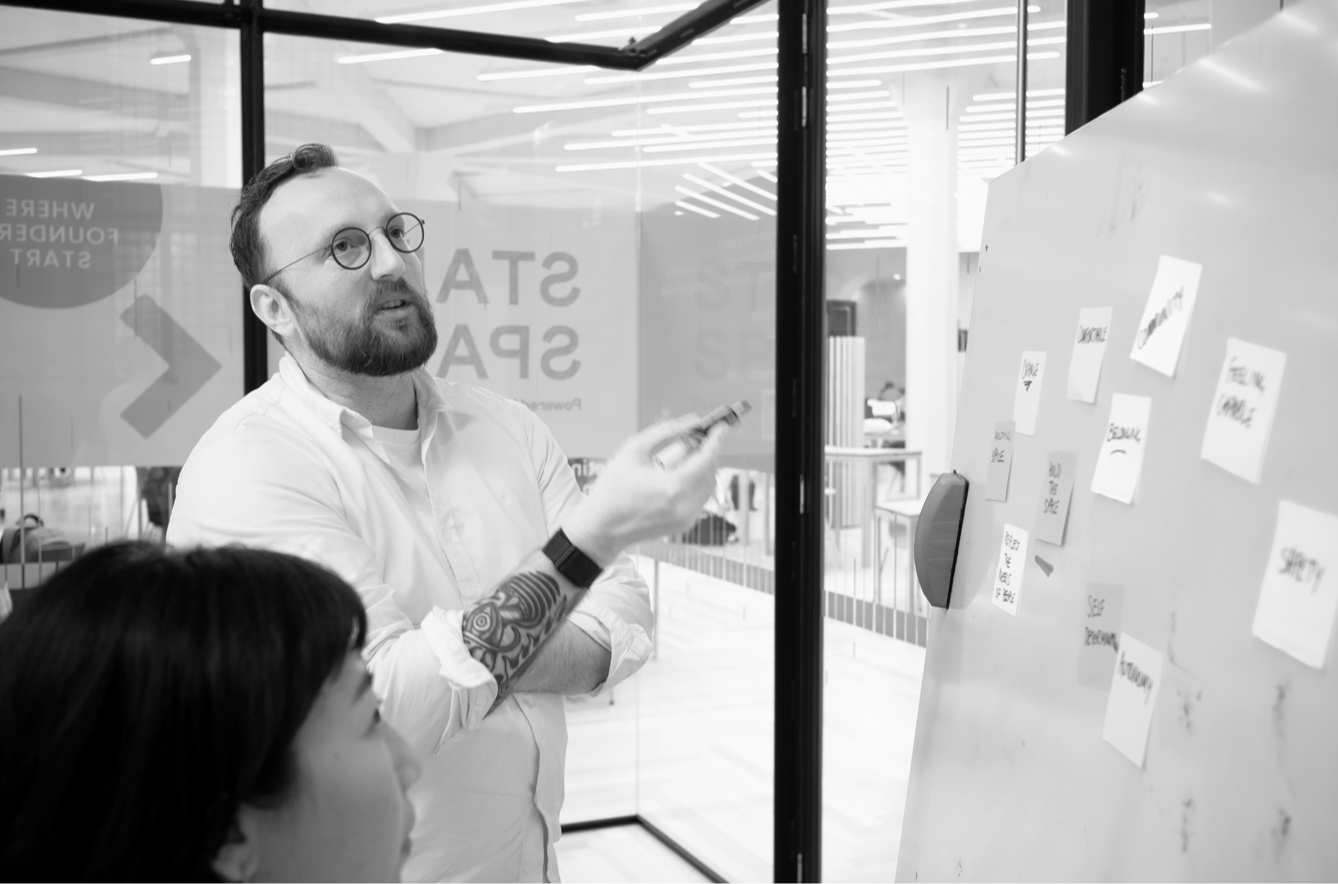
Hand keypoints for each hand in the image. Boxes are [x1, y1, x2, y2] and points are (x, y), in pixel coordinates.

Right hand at [560, 415, 726, 565]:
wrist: (602, 527)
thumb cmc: (613, 488)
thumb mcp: (634, 450)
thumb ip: (665, 431)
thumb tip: (691, 422)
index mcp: (672, 486)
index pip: (706, 459)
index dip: (716, 440)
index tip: (721, 427)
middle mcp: (684, 505)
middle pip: (710, 472)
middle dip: (708, 453)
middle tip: (697, 438)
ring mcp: (686, 518)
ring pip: (708, 487)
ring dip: (702, 469)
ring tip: (683, 458)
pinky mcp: (684, 525)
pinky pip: (699, 499)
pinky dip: (695, 484)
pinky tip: (677, 477)